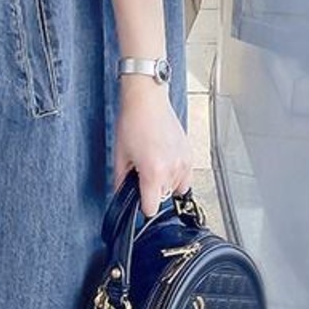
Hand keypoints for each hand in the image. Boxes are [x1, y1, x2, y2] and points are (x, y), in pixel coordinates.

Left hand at [111, 78, 193, 219]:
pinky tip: (165, 163)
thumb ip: (120, 181)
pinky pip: (186, 177)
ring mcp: (183, 162)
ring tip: (154, 164)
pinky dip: (176, 175)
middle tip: (142, 173)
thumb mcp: (120, 156)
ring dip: (164, 183)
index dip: (142, 206)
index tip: (139, 200)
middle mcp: (172, 170)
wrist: (147, 101)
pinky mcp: (189, 154)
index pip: (151, 208)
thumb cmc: (133, 122)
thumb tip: (122, 196)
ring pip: (175, 189)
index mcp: (153, 172)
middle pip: (162, 198)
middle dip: (151, 191)